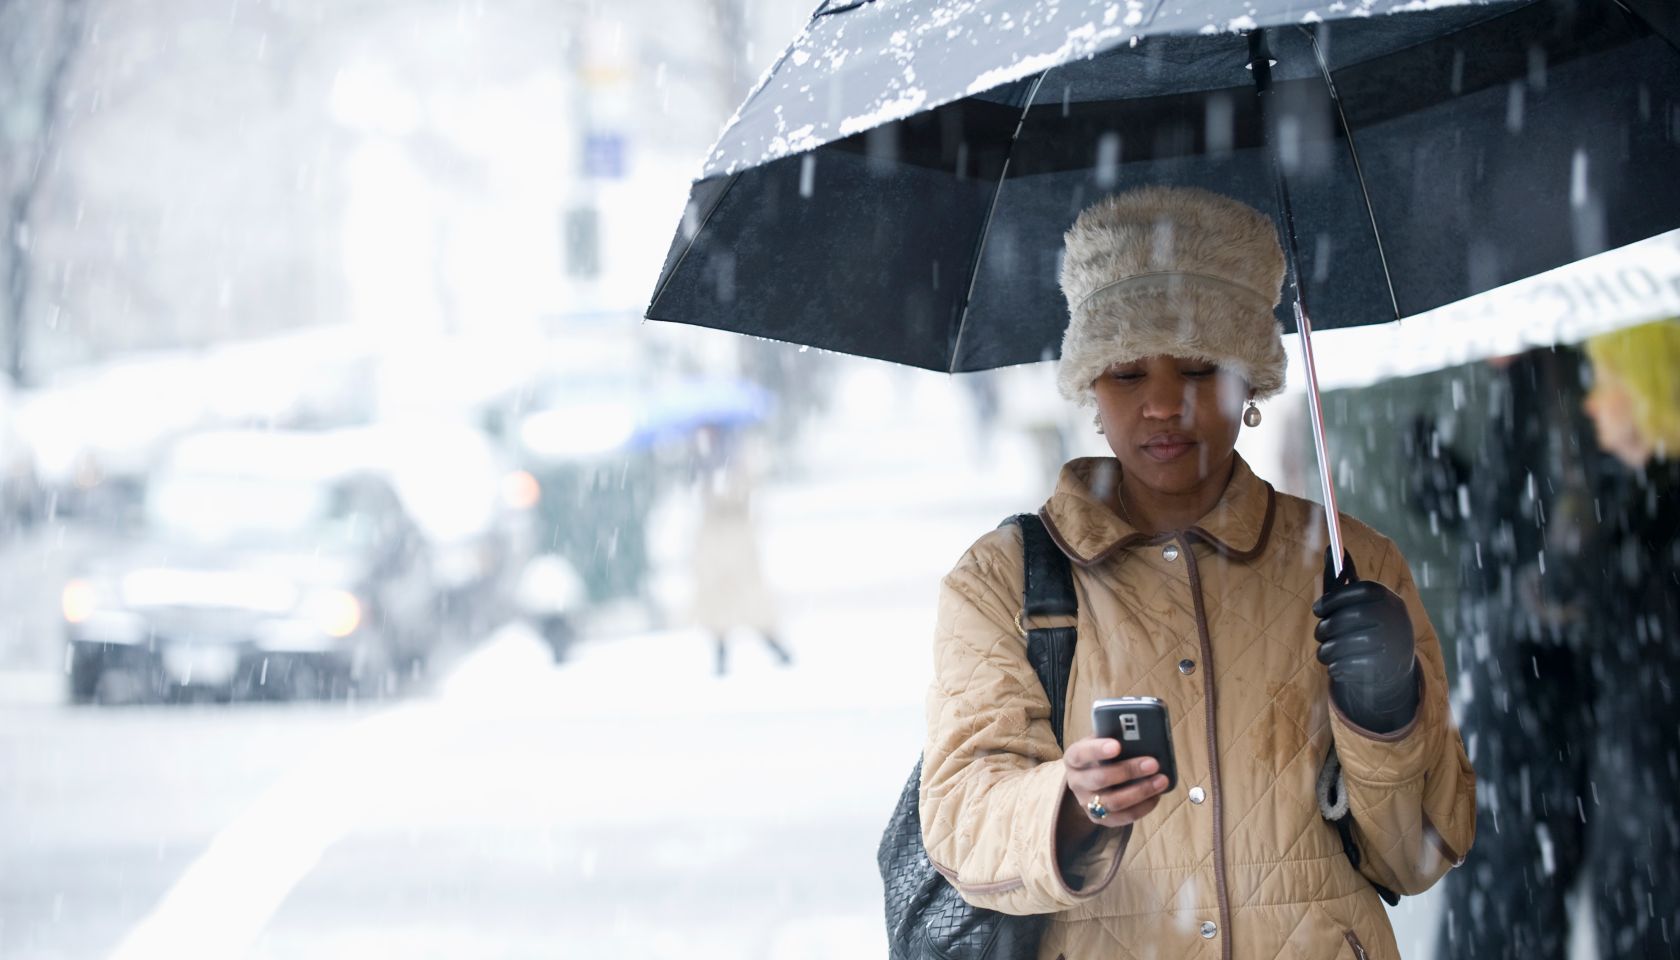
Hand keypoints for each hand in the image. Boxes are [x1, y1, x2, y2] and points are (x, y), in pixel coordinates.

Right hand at [1062, 736, 1169, 832]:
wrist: (1090, 781)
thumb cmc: (1102, 755)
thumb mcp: (1101, 742)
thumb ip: (1114, 736)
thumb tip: (1143, 731)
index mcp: (1073, 759)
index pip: (1081, 754)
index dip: (1097, 750)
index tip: (1117, 745)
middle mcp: (1076, 782)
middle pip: (1100, 779)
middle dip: (1128, 771)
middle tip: (1153, 763)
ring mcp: (1086, 803)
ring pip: (1114, 801)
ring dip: (1141, 791)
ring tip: (1161, 780)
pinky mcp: (1100, 819)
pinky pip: (1124, 817)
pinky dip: (1143, 807)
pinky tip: (1156, 795)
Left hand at [1313, 549, 1418, 732]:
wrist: (1394, 666)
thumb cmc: (1369, 624)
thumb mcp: (1362, 601)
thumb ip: (1345, 578)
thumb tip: (1331, 548)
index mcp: (1387, 597)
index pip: (1358, 591)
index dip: (1332, 600)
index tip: (1317, 609)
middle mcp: (1392, 618)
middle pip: (1347, 619)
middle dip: (1326, 628)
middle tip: (1319, 634)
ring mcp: (1390, 644)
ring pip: (1343, 645)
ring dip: (1326, 651)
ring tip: (1325, 652)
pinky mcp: (1384, 668)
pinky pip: (1347, 666)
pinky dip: (1336, 667)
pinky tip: (1337, 666)